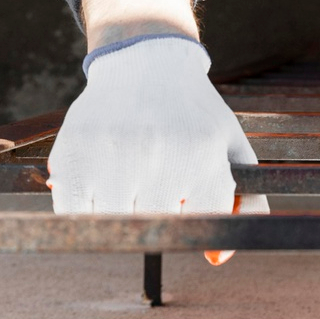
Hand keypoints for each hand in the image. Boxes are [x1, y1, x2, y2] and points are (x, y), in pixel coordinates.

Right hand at [49, 35, 268, 228]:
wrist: (145, 59)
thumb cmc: (194, 112)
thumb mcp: (232, 144)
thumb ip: (246, 201)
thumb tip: (215, 259)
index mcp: (203, 155)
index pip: (200, 224)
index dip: (193, 217)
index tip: (185, 201)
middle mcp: (160, 156)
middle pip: (154, 227)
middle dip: (156, 214)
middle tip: (154, 186)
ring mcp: (113, 157)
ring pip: (113, 226)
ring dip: (120, 213)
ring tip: (128, 180)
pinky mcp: (73, 157)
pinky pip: (74, 215)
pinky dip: (84, 210)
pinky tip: (99, 184)